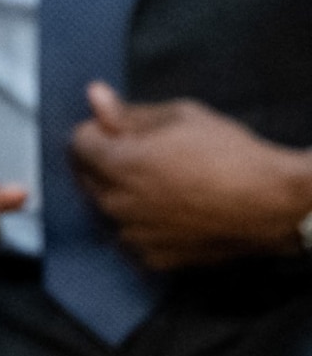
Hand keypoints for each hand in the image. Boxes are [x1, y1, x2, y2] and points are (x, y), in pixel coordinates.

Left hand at [72, 84, 311, 269]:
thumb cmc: (231, 154)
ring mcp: (135, 237)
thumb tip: (94, 96)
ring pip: (105, 209)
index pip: (78, 143)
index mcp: (119, 165)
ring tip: (159, 185)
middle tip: (142, 155)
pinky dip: (139, 224)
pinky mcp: (155, 259)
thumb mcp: (182, 117)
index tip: (120, 131)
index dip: (98, 132)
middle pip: (86, 177)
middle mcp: (118, 205)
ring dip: (119, 194)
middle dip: (103, 162)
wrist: (276, 205)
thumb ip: (130, 112)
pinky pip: (130, 238)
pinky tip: (168, 213)